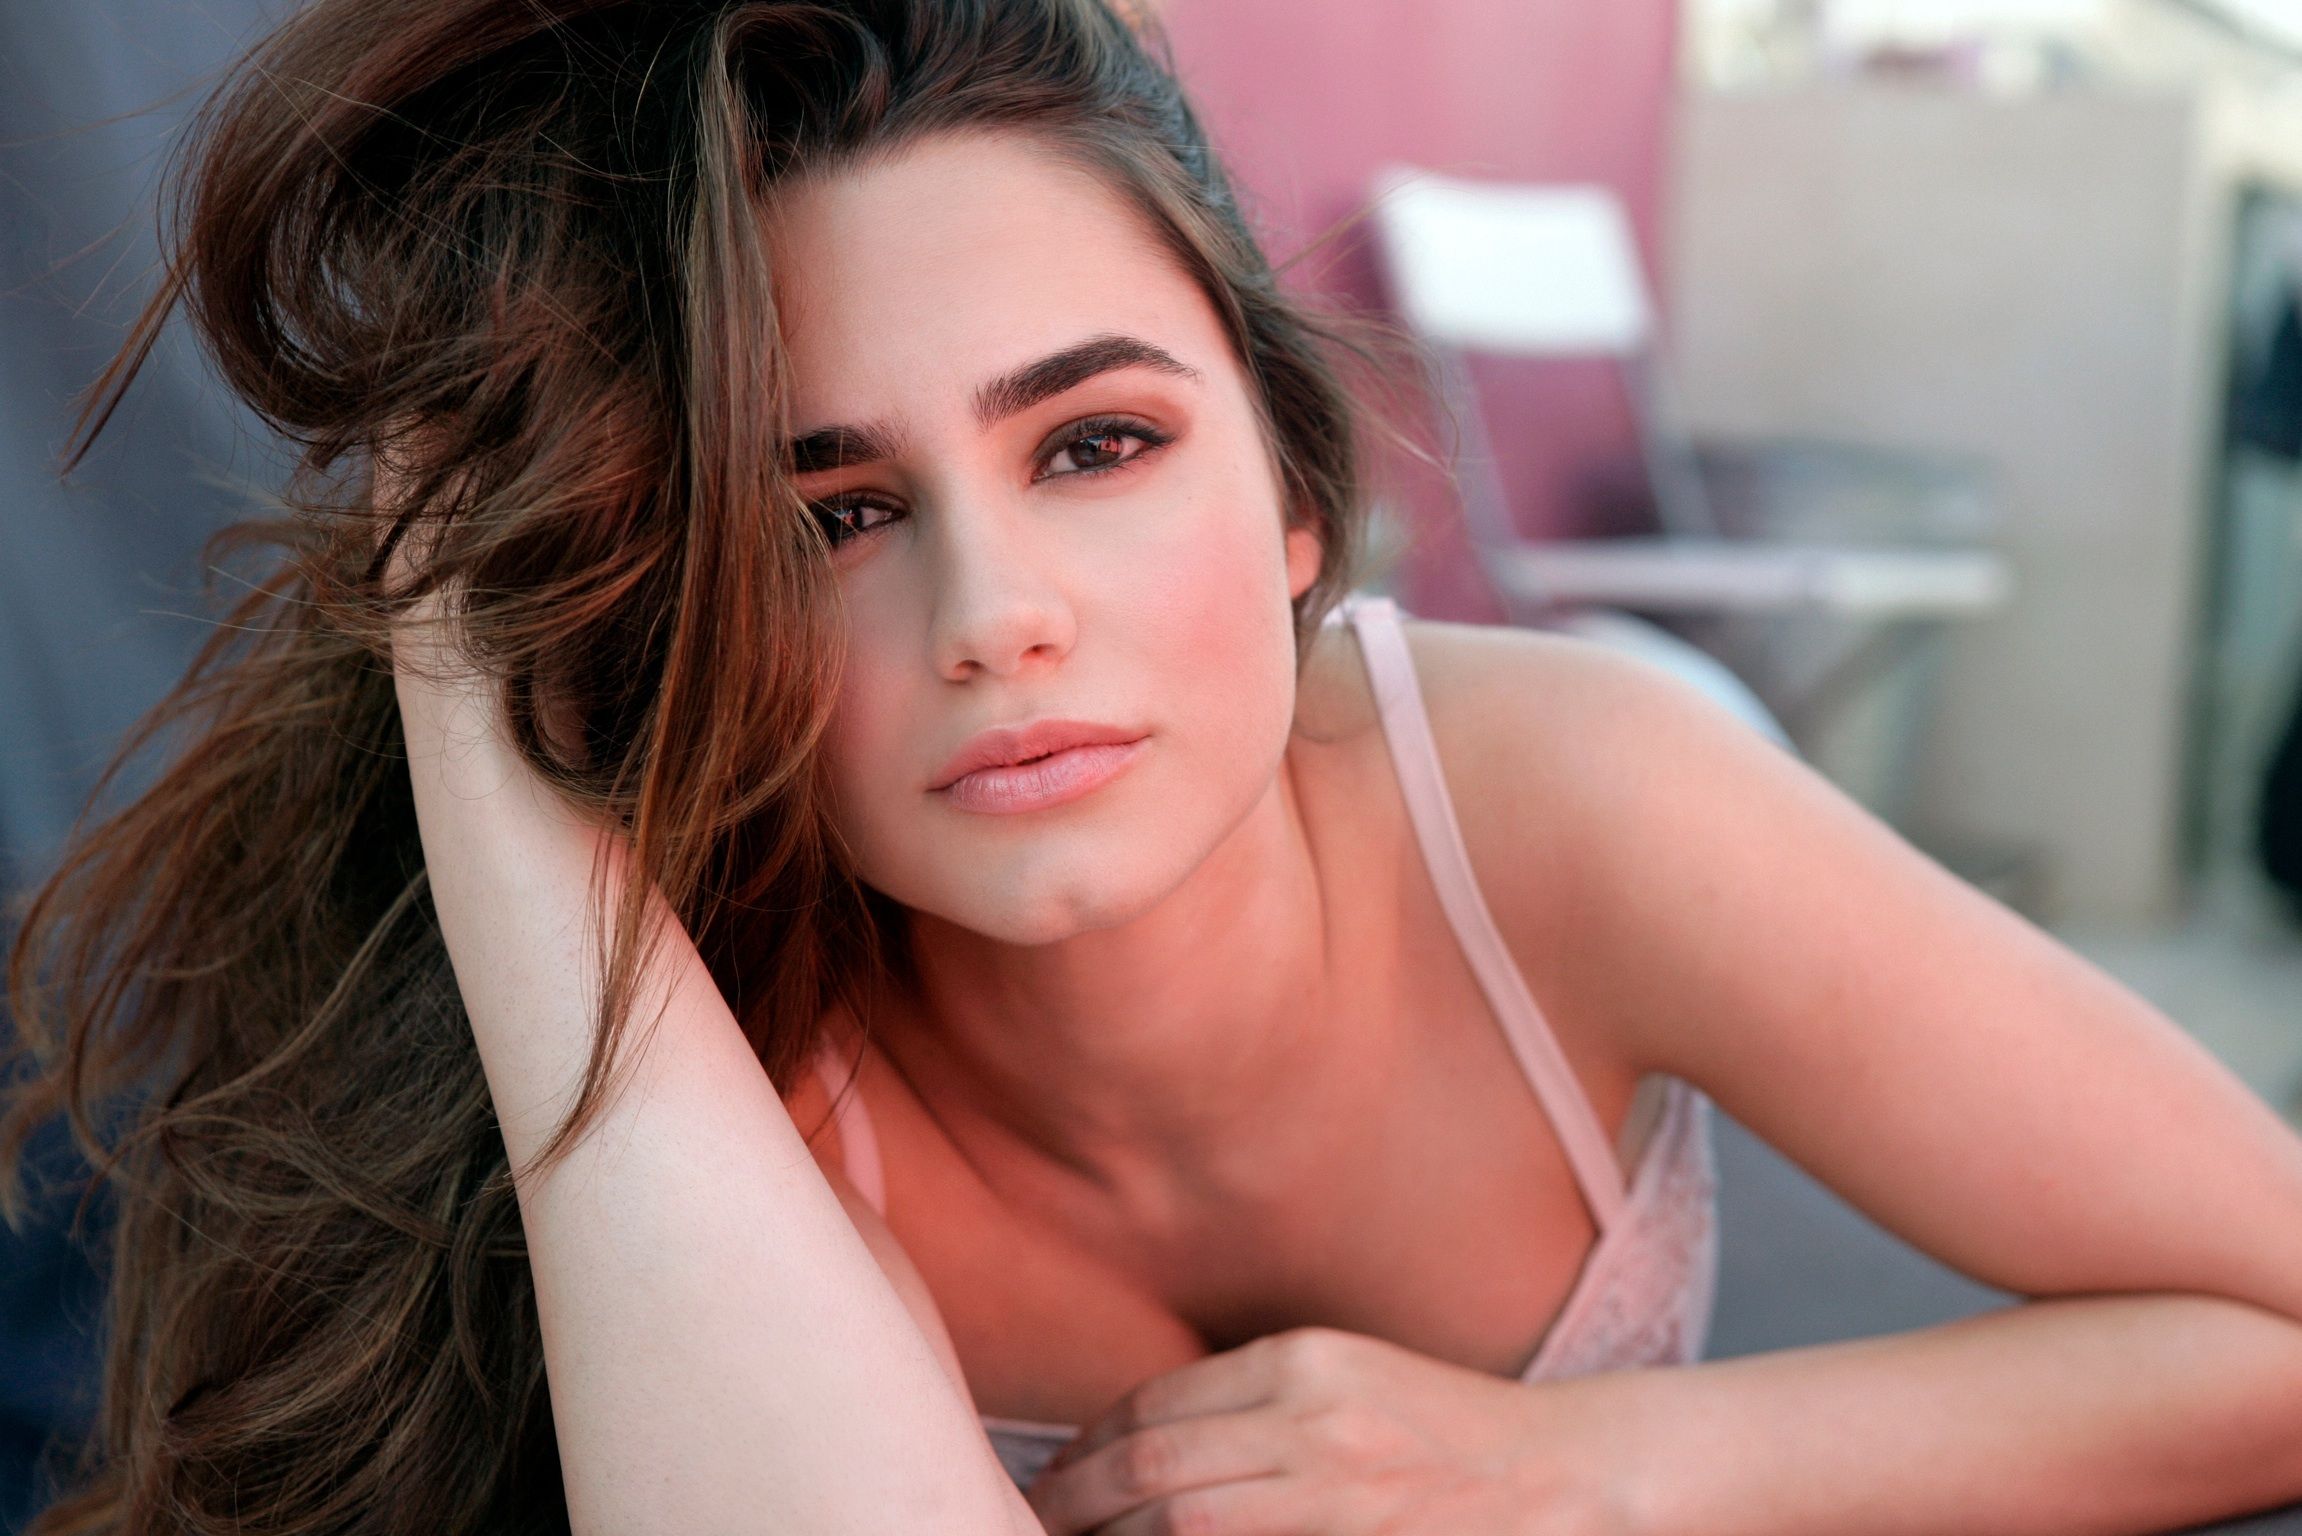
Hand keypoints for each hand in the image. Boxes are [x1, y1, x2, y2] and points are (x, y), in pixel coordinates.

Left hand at [1021, 1326, 1645, 1535]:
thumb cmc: (1449, 1435)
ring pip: (1182, 1518)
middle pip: (1153, 1466)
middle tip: (1028, 1522)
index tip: (1055, 1476)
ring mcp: (1338, 1490)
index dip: (1088, 1447)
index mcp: (1304, 1361)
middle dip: (1074, 1503)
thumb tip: (1138, 1448)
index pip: (1158, 1404)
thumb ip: (1253, 1403)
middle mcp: (1314, 1418)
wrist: (1571, 1477)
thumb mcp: (1346, 1382)